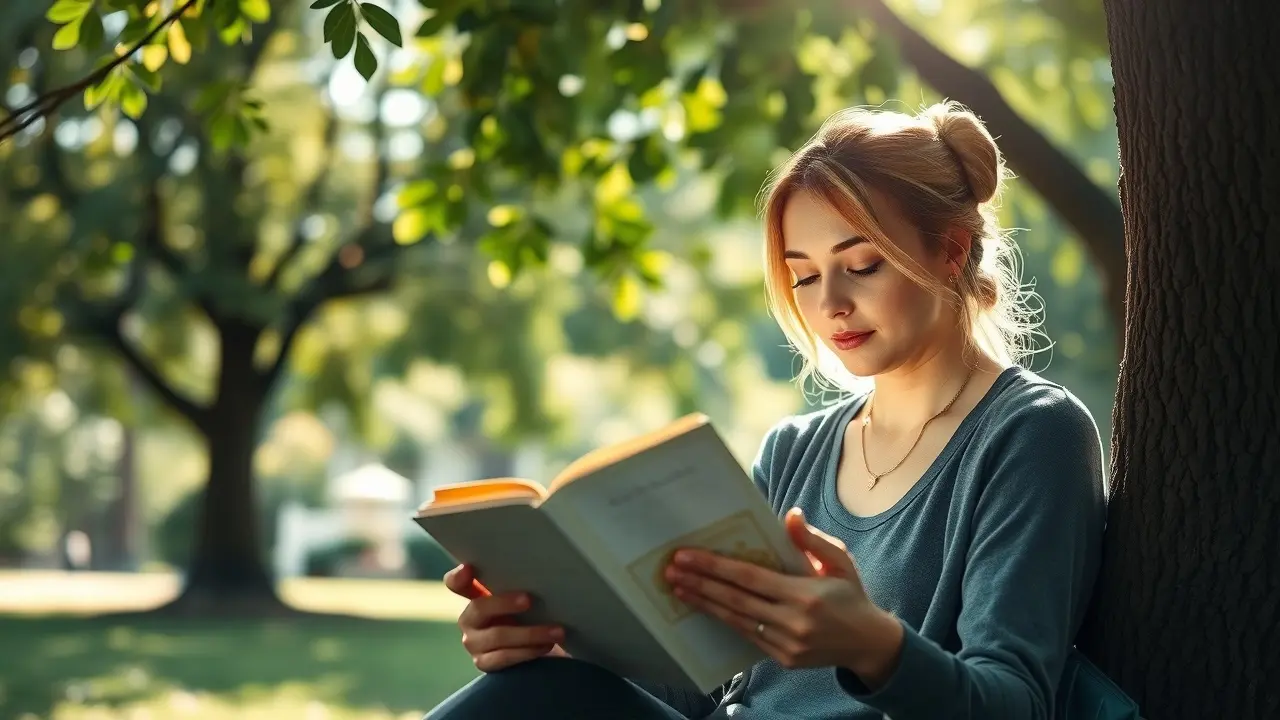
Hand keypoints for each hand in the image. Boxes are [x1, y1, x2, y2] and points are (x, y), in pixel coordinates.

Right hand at [443, 563, 569, 671]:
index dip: (458, 577)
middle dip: (504, 603)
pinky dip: (527, 652)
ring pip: (497, 635)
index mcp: (475, 596)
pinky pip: (504, 657)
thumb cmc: (532, 614)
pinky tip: (545, 646)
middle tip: (529, 600)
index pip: (456, 584)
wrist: (542, 648)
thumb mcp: (524, 597)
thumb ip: (520, 585)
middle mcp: (470, 619)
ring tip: (556, 631)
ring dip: (530, 633)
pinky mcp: (484, 663)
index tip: (469, 568)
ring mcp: (474, 643)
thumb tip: (540, 573)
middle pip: (479, 608)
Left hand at [663, 509, 902, 683]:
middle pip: (735, 600)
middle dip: (700, 584)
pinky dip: (725, 620)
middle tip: (671, 570)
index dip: (715, 567)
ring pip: (736, 620)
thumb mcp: (839, 560)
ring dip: (704, 604)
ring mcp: (786, 644)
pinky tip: (707, 607)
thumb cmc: (851, 595)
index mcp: (805, 594)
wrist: (869, 643)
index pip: (750, 578)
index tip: (687, 556)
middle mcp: (793, 622)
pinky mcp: (783, 659)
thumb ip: (812, 539)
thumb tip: (789, 515)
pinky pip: (748, 636)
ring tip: (679, 589)